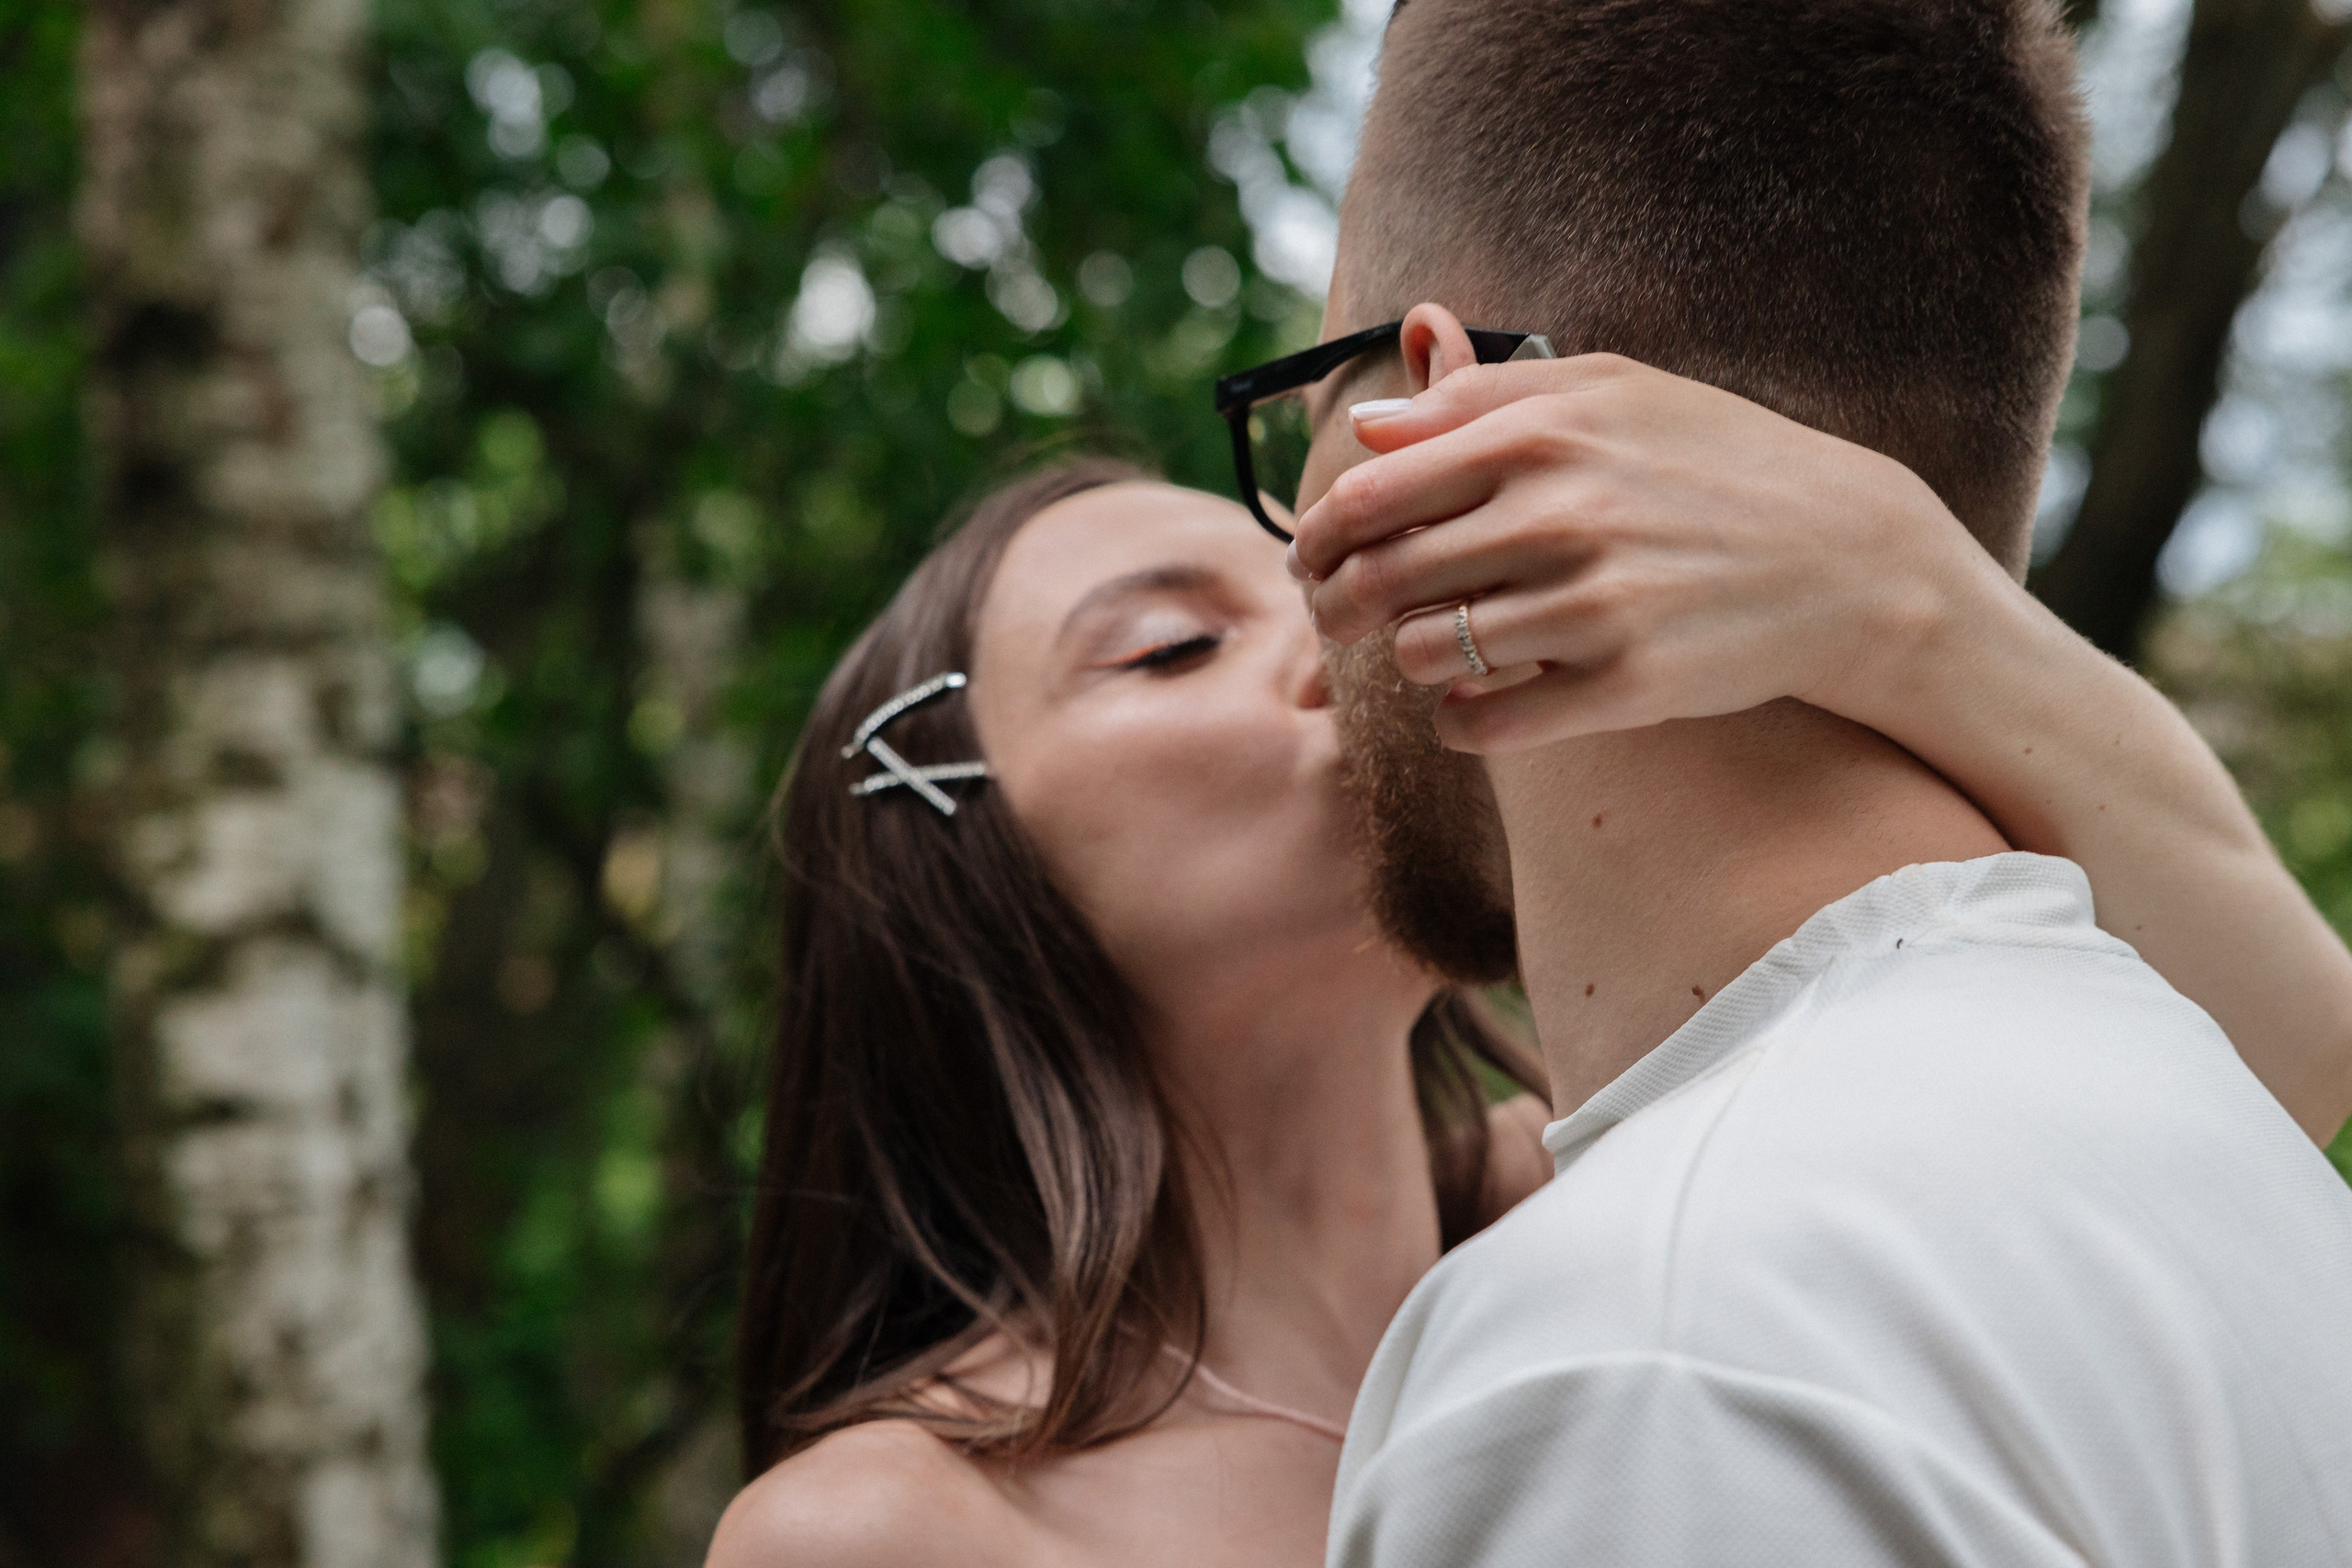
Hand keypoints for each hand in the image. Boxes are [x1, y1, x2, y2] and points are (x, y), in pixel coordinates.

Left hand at [1288, 354, 2006, 752]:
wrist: (1848, 557)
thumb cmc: (1715, 462)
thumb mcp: (1612, 393)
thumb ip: (1484, 396)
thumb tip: (1372, 421)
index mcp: (1543, 431)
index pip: (1370, 491)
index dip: (1318, 533)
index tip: (1313, 555)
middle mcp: (1563, 513)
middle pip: (1380, 576)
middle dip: (1339, 604)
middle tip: (1340, 617)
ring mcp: (1596, 604)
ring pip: (1422, 651)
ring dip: (1410, 657)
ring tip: (1436, 646)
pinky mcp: (1628, 685)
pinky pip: (1482, 723)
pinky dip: (1457, 719)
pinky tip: (1472, 702)